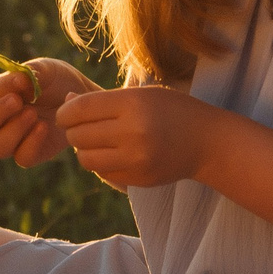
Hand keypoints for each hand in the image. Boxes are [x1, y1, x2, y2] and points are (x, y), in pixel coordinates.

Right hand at [0, 58, 90, 167]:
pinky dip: (31, 143)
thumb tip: (20, 78)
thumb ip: (31, 72)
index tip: (22, 80)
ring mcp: (13, 140)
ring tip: (33, 115)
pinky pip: (22, 158)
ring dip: (13, 131)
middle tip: (17, 101)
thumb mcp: (48, 70)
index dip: (1, 87)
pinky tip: (44, 127)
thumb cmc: (59, 82)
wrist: (83, 101)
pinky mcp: (31, 153)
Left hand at [55, 86, 218, 189]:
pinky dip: (100, 163)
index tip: (66, 113)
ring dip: (84, 149)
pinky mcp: (138, 178)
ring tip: (96, 141)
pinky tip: (112, 153)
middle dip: (74, 131)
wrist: (207, 142)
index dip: (65, 112)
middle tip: (84, 126)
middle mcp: (133, 132)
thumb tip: (67, 101)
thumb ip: (103, 100)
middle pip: (78, 135)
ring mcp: (136, 159)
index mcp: (133, 104)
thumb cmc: (171, 110)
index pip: (80, 109)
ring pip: (85, 158)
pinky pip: (102, 172)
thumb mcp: (141, 95)